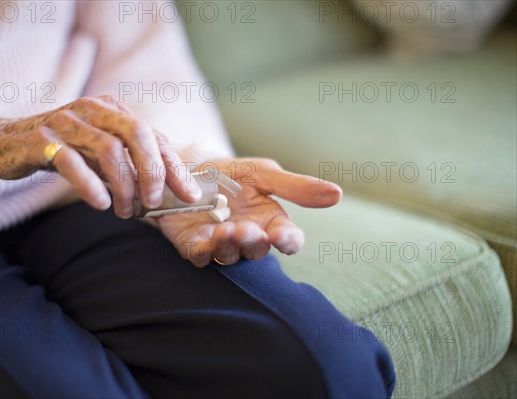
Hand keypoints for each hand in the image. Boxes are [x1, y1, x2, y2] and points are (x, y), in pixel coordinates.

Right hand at [0, 96, 200, 216]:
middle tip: (155, 203)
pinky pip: (70, 161)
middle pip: (138, 134)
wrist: (3, 142)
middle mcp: (93, 110)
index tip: (191, 196)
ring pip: (109, 149)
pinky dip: (90, 185)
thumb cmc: (61, 150)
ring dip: (124, 185)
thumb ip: (128, 164)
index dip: (175, 167)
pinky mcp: (41, 139)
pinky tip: (100, 203)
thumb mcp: (99, 153)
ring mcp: (66, 122)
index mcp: (112, 111)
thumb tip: (164, 192)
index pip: (154, 137)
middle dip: (153, 171)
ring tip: (126, 211)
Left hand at [157, 158, 341, 266]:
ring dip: (229, 247)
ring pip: (229, 256)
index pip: (289, 240)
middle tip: (245, 229)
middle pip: (257, 250)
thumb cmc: (234, 173)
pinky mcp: (194, 245)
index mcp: (271, 221)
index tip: (281, 235)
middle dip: (253, 242)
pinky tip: (202, 243)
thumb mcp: (265, 173)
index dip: (288, 241)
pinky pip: (200, 256)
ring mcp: (221, 244)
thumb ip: (296, 187)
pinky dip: (202, 253)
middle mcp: (249, 238)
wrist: (190, 168)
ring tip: (224, 230)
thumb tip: (337, 194)